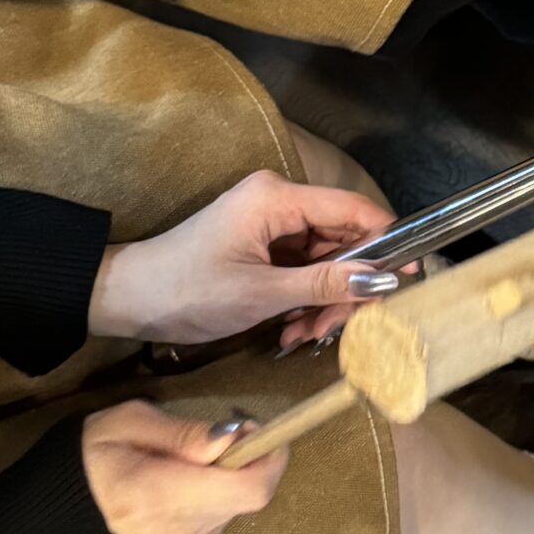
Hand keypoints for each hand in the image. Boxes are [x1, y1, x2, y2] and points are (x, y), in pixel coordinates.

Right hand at [82, 400, 287, 533]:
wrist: (58, 521)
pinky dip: (210, 507)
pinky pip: (218, 527)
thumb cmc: (92, 460)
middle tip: (207, 445)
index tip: (252, 431)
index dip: (267, 457)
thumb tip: (232, 439)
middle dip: (239, 464)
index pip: (248, 489)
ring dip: (222, 485)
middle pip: (246, 495)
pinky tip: (176, 500)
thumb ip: (182, 432)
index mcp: (156, 497)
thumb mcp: (126, 423)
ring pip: (233, 509)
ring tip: (179, 475)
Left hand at [89, 171, 409, 346]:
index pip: (354, 210)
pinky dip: (303, 299)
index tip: (408, 279)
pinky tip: (291, 327)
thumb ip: (325, 283)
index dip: (386, 242)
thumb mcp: (261, 294)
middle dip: (345, 286)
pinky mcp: (260, 243)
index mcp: (277, 198)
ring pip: (324, 258)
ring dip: (323, 300)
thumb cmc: (185, 291)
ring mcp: (268, 222)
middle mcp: (277, 201)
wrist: (126, 300)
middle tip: (337, 329)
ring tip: (304, 334)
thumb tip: (383, 280)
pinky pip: (301, 267)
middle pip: (342, 238)